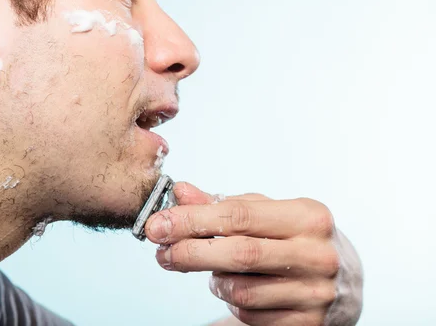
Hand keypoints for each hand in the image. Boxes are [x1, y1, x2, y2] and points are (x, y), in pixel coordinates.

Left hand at [145, 183, 362, 325]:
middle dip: (190, 252)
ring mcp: (315, 292)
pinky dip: (231, 301)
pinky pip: (249, 315)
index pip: (239, 216)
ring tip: (212, 268)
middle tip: (162, 252)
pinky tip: (237, 287)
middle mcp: (316, 254)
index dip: (192, 220)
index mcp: (307, 216)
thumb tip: (181, 192)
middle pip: (238, 255)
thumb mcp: (266, 213)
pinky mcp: (308, 323)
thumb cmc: (295, 237)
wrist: (345, 279)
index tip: (158, 225)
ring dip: (213, 280)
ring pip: (240, 291)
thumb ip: (221, 204)